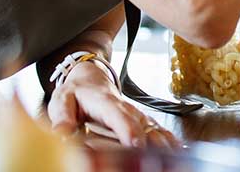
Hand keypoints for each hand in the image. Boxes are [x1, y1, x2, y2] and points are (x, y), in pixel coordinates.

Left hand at [48, 60, 178, 148]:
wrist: (90, 79)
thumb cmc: (76, 93)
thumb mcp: (62, 100)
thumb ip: (62, 116)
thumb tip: (63, 132)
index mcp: (106, 102)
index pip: (119, 115)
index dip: (128, 129)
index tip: (135, 143)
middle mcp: (126, 108)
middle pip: (143, 124)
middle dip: (151, 142)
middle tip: (156, 160)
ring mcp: (136, 114)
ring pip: (154, 128)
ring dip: (164, 143)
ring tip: (173, 159)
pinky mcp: (142, 121)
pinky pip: (159, 130)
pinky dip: (169, 140)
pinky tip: (177, 151)